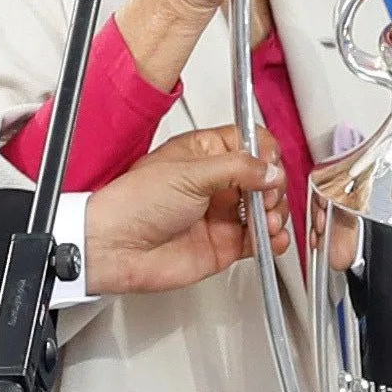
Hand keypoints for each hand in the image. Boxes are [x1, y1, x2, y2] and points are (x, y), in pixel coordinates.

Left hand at [82, 125, 291, 293]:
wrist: (115, 248)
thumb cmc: (134, 203)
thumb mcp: (189, 173)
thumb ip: (237, 169)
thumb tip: (270, 170)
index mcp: (203, 153)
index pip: (248, 143)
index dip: (264, 152)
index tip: (269, 163)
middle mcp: (214, 182)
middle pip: (263, 177)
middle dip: (272, 186)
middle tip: (264, 196)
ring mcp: (220, 214)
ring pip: (265, 209)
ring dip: (275, 214)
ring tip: (268, 220)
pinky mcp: (224, 243)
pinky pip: (259, 240)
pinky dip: (273, 240)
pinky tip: (272, 238)